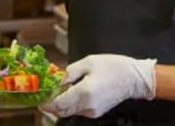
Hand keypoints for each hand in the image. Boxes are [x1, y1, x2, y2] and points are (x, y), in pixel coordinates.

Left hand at [41, 54, 156, 118]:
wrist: (134, 78)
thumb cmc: (113, 66)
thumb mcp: (89, 62)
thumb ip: (70, 71)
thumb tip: (60, 81)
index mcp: (83, 92)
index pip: (58, 104)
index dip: (46, 103)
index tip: (40, 99)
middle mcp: (87, 106)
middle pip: (62, 111)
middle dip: (53, 104)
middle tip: (48, 94)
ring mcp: (93, 111)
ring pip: (70, 111)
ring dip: (63, 104)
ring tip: (62, 90)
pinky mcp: (97, 112)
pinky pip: (80, 110)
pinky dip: (73, 104)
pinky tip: (75, 93)